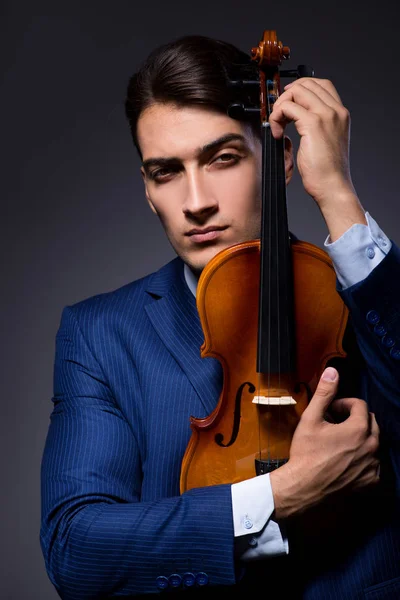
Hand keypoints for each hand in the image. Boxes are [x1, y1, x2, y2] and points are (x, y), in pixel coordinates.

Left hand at [269, 78, 366, 239]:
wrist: (333, 187)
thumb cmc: (328, 172)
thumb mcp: (325, 142)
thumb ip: (317, 126)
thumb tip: (296, 117)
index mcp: (340, 114)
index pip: (320, 84)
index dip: (299, 88)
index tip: (287, 102)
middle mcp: (335, 111)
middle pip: (306, 83)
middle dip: (287, 96)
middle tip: (279, 115)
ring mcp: (326, 115)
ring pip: (296, 92)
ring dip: (280, 106)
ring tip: (278, 125)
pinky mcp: (313, 124)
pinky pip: (288, 108)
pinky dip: (277, 118)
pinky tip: (278, 134)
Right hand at [270, 366, 379, 519]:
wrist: (303, 486)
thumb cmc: (306, 453)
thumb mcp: (311, 418)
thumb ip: (324, 393)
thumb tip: (332, 372)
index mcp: (358, 429)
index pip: (360, 405)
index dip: (344, 404)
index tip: (331, 410)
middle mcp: (371, 447)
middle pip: (370, 422)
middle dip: (354, 418)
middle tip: (334, 424)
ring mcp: (372, 465)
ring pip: (372, 442)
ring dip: (359, 437)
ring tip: (338, 441)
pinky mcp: (370, 480)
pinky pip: (373, 462)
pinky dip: (363, 458)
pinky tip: (345, 458)